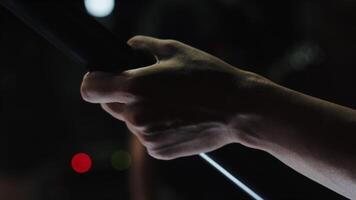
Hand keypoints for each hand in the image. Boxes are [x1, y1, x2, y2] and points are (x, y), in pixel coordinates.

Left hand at [80, 36, 270, 159]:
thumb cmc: (208, 76)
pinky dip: (155, 127)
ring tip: (171, 102)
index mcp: (135, 88)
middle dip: (122, 95)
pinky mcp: (158, 151)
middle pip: (109, 105)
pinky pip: (145, 135)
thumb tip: (126, 48)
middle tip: (149, 87)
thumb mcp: (174, 49)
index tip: (103, 77)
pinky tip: (177, 117)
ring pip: (130, 121)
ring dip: (141, 111)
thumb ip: (141, 45)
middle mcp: (136, 116)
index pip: (90, 89)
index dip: (94, 81)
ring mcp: (147, 137)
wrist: (237, 109)